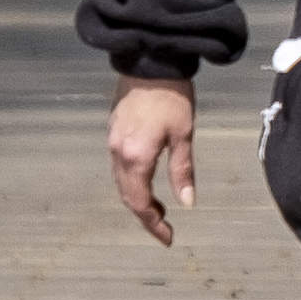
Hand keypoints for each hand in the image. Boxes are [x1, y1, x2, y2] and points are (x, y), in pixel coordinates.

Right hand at [107, 76, 195, 245]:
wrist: (150, 61)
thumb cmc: (172, 95)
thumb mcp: (183, 135)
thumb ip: (182, 171)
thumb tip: (187, 202)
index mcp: (136, 156)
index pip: (141, 203)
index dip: (153, 224)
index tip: (168, 238)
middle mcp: (118, 153)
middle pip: (128, 197)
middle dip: (145, 216)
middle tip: (164, 229)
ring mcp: (112, 142)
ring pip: (121, 183)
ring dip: (138, 200)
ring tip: (159, 210)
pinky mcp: (113, 131)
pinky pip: (118, 168)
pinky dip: (131, 183)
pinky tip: (146, 182)